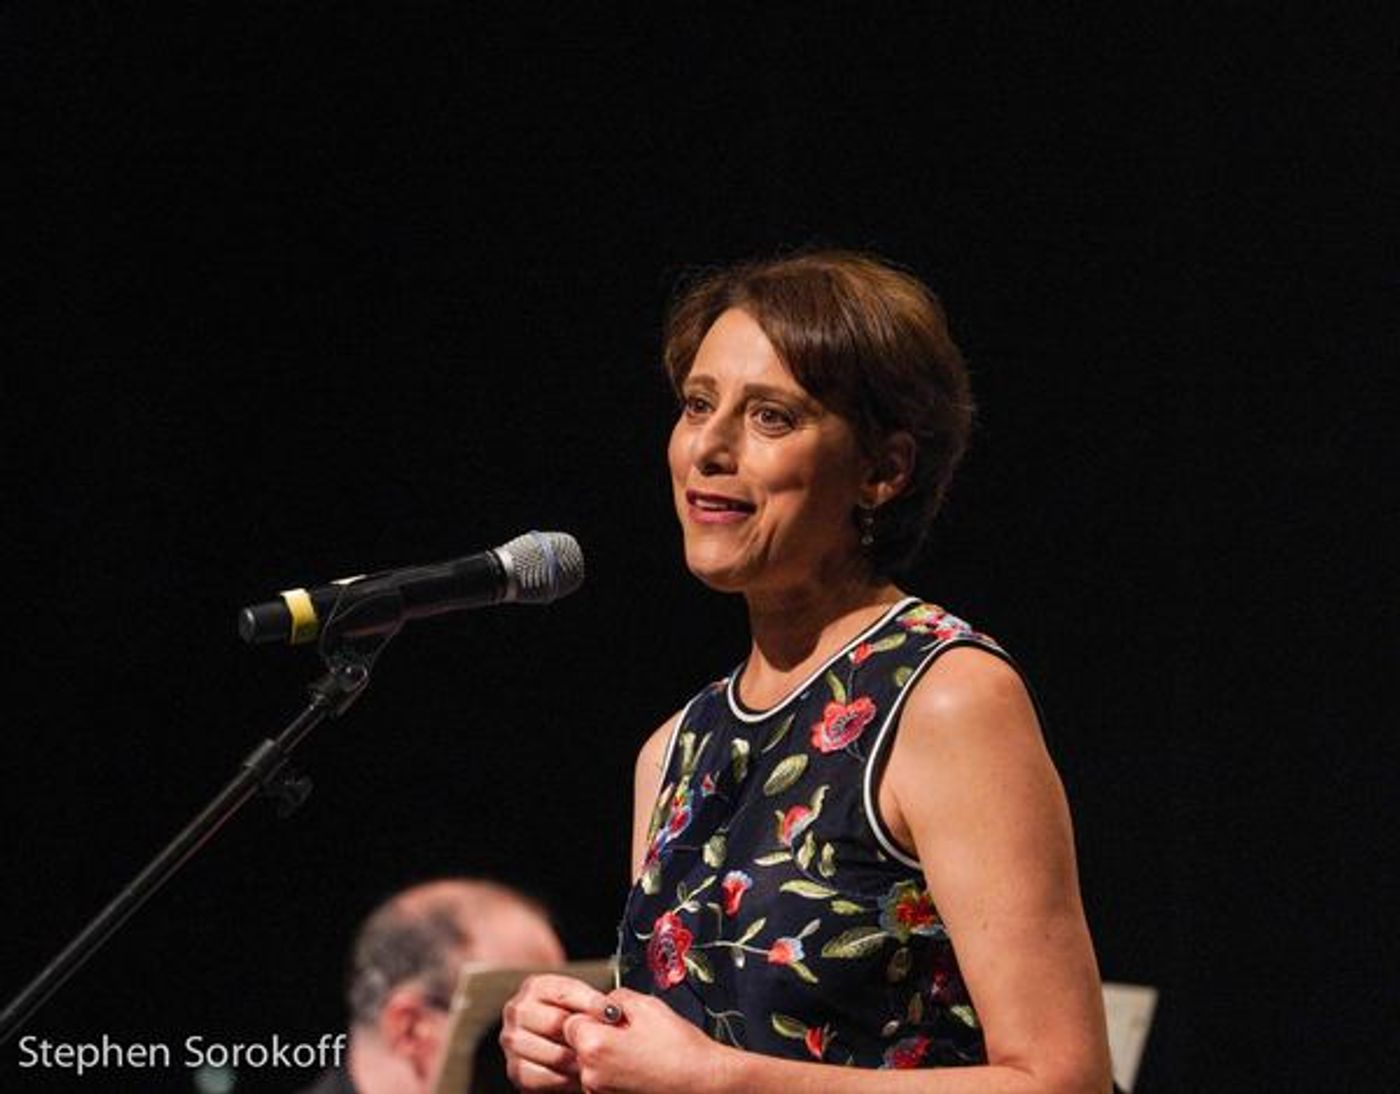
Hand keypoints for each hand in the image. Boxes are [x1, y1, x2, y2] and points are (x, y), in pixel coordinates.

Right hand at [500, 974, 610, 1090]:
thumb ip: (592, 1002)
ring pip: (552, 1053)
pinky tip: (577, 1074)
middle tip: (605, 1042)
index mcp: (535, 987)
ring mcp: (513, 1040)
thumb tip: (614, 1012)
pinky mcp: (515, 1069)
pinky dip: (564, 1079)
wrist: (552, 1044)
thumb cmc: (571, 1019)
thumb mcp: (580, 1002)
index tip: (613, 1013)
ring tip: (594, 1061)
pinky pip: (543, 1077)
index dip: (592, 1002)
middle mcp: (518, 1010)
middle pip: (555, 1023)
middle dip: (584, 1036)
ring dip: (577, 1060)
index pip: (565, 992)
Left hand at [562, 988, 727, 1093]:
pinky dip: (619, 1075)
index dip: (593, 1016)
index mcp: (594, 1046)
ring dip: (609, 1057)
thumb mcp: (648, 1006)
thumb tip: (604, 1002)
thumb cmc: (680, 1050)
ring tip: (642, 1053)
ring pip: (593, 1065)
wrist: (704, 1084)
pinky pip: (606, 1082)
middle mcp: (591, 1075)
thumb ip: (616, 997)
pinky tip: (643, 1069)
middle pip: (581, 1046)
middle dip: (600, 1036)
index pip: (571, 1022)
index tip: (611, 1018)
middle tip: (632, 1034)